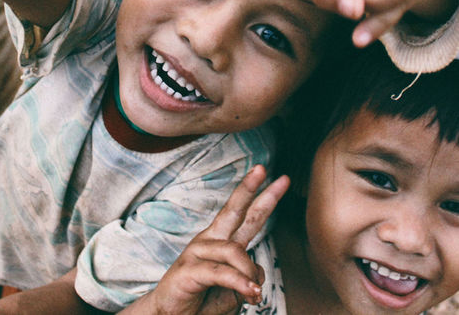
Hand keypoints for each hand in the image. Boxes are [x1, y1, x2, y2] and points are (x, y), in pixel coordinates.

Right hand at [145, 166, 288, 314]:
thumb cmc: (203, 302)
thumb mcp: (235, 292)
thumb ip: (248, 278)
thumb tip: (257, 275)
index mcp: (222, 242)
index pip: (246, 215)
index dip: (264, 197)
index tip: (282, 180)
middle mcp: (210, 240)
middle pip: (233, 210)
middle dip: (249, 189)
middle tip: (262, 169)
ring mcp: (197, 252)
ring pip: (235, 251)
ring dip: (249, 275)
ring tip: (254, 295)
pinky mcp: (188, 270)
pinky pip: (221, 272)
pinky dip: (239, 282)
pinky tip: (251, 292)